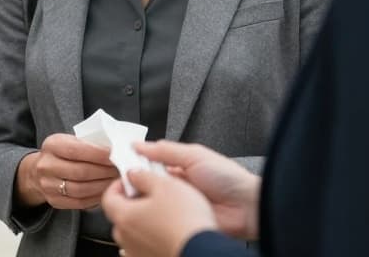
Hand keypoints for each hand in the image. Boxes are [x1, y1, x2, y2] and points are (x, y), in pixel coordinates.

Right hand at [16, 133, 119, 209]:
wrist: (38, 171)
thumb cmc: (62, 153)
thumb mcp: (69, 140)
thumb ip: (88, 143)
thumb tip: (115, 149)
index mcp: (52, 145)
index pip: (76, 150)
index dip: (98, 154)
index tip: (115, 154)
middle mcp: (46, 166)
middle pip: (80, 171)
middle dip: (104, 171)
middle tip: (120, 169)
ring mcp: (48, 185)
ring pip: (81, 189)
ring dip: (102, 186)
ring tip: (115, 181)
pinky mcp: (54, 201)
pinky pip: (79, 202)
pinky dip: (96, 197)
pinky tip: (106, 191)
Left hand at [101, 169, 216, 256]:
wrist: (202, 250)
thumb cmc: (185, 221)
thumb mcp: (165, 185)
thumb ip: (143, 176)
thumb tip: (133, 174)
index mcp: (124, 217)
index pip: (108, 197)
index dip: (119, 184)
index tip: (131, 179)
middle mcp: (126, 238)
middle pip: (120, 215)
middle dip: (132, 201)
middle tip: (149, 193)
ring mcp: (137, 252)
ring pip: (133, 231)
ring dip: (143, 220)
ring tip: (164, 211)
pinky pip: (144, 245)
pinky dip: (151, 236)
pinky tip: (167, 230)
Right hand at [133, 141, 259, 239]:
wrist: (247, 207)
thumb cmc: (227, 178)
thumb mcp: (194, 155)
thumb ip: (165, 150)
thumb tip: (138, 144)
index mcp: (180, 168)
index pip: (151, 164)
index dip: (136, 164)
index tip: (121, 164)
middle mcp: (177, 187)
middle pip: (149, 184)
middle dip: (137, 184)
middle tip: (124, 184)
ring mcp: (178, 206)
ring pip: (152, 203)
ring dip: (144, 200)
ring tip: (133, 198)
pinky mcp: (181, 222)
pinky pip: (163, 219)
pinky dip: (154, 217)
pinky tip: (146, 214)